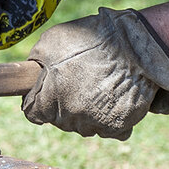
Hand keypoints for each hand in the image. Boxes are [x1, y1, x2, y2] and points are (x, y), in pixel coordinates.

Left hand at [22, 7, 168, 139]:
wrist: (137, 43)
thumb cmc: (94, 38)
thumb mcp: (53, 41)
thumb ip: (37, 62)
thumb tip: (32, 74)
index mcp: (49, 99)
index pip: (33, 113)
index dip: (39, 98)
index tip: (48, 89)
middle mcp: (70, 117)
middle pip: (59, 120)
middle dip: (64, 103)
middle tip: (79, 81)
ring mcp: (95, 124)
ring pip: (83, 126)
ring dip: (87, 111)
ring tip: (98, 86)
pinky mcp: (118, 126)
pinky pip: (107, 129)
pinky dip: (109, 117)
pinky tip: (113, 98)